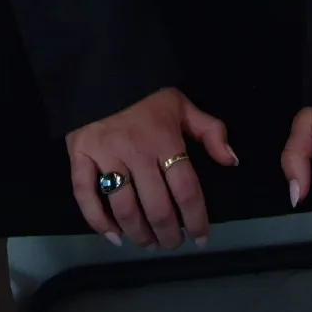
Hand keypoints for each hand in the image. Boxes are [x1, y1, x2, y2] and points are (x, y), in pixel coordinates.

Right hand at [66, 86, 238, 249]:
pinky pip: (86, 197)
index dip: (197, 220)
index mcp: (165, 139)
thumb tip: (232, 161)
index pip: (186, 190)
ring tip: (148, 242)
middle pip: (157, 208)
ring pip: (125, 209)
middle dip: (169, 234)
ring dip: (139, 234)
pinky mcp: (80, 156)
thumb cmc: (145, 92)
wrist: (101, 68)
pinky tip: (113, 236)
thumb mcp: (181, 104)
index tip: (201, 238)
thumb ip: (210, 130)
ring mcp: (106, 156)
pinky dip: (98, 222)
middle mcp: (137, 151)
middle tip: (172, 243)